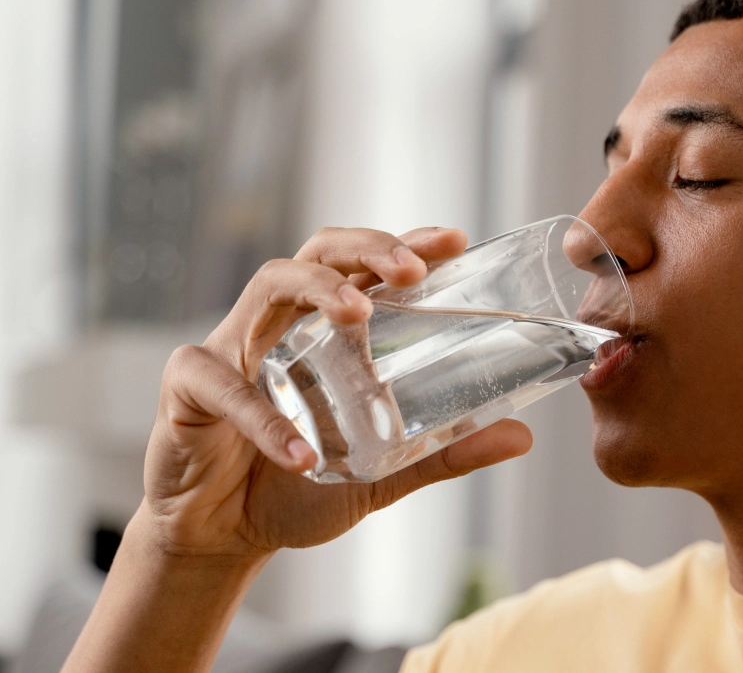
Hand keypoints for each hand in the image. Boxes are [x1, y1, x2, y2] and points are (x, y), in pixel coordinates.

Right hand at [140, 226, 532, 558]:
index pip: (366, 268)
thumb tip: (521, 437)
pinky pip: (223, 386)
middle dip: (367, 248)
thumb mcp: (381, 470)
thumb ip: (443, 452)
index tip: (454, 240)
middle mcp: (282, 323)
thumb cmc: (298, 486)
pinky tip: (301, 453)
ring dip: (317, 289)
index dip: (405, 244)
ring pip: (269, 284)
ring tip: (358, 315)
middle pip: (320, 252)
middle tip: (410, 270)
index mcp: (326, 331)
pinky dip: (264, 418)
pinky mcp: (188, 386)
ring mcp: (232, 346)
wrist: (222, 536)